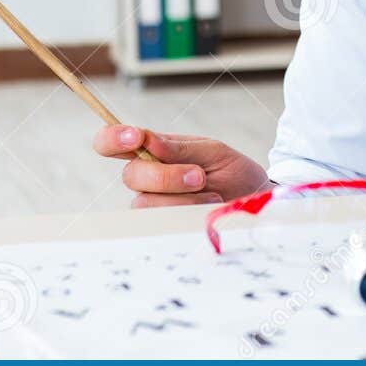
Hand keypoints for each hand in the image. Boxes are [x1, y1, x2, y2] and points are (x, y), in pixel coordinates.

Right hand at [93, 125, 270, 208]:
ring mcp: (152, 203)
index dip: (113, 138)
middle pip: (130, 176)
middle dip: (165, 176)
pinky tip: (206, 210)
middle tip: (198, 176)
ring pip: (145, 203)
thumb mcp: (212, 151)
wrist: (253, 201)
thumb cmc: (231, 171)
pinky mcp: (162, 227)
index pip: (113, 142)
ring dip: (181, 199)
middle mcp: (146, 177)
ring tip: (211, 196)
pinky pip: (160, 223)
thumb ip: (179, 148)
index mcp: (152, 150)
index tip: (135, 137)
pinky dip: (187, 215)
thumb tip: (147, 140)